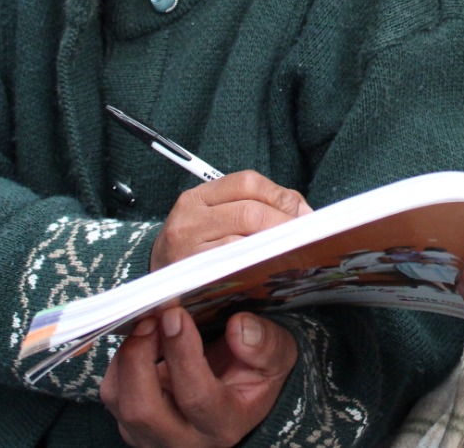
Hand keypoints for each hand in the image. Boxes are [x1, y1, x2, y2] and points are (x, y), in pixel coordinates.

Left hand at [101, 308, 295, 447]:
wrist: (238, 396)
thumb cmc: (256, 374)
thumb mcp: (277, 357)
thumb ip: (264, 344)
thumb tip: (238, 327)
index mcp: (223, 424)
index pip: (195, 396)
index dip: (182, 352)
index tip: (176, 314)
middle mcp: (183, 440)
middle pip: (142, 409)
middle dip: (139, 356)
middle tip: (152, 317)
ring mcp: (151, 436)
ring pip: (120, 400)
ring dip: (127, 354)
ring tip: (149, 322)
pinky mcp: (132, 425)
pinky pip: (112, 393)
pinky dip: (121, 359)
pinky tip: (143, 338)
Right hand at [152, 171, 309, 270]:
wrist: (157, 281)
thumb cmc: (198, 246)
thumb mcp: (218, 216)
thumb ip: (258, 206)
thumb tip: (303, 212)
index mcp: (198, 196)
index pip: (247, 183)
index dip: (280, 196)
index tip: (303, 213)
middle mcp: (188, 218)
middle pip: (249, 212)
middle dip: (284, 224)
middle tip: (306, 238)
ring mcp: (186, 249)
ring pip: (242, 241)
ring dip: (275, 248)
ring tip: (294, 254)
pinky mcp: (189, 277)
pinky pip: (231, 268)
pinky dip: (257, 267)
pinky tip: (272, 270)